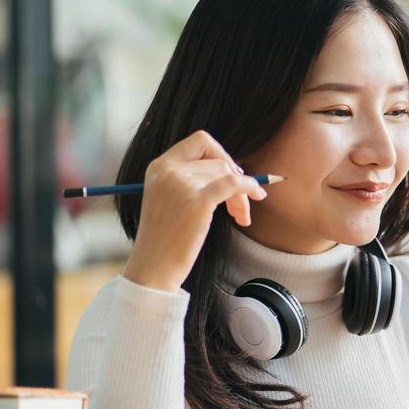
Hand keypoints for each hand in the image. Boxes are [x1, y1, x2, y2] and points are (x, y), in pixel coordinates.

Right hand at [122, 131, 268, 292]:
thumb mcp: (168, 198)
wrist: (154, 267)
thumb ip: (187, 179)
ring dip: (242, 194)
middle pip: (218, 161)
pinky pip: (235, 184)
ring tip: (241, 216)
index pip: (199, 142)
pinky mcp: (198, 201)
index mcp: (158, 167)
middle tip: (238, 205)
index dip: (221, 154)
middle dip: (236, 179)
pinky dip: (250, 188)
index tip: (230, 175)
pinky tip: (254, 201)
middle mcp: (168, 170)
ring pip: (228, 174)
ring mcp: (181, 184)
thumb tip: (228, 168)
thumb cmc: (165, 238)